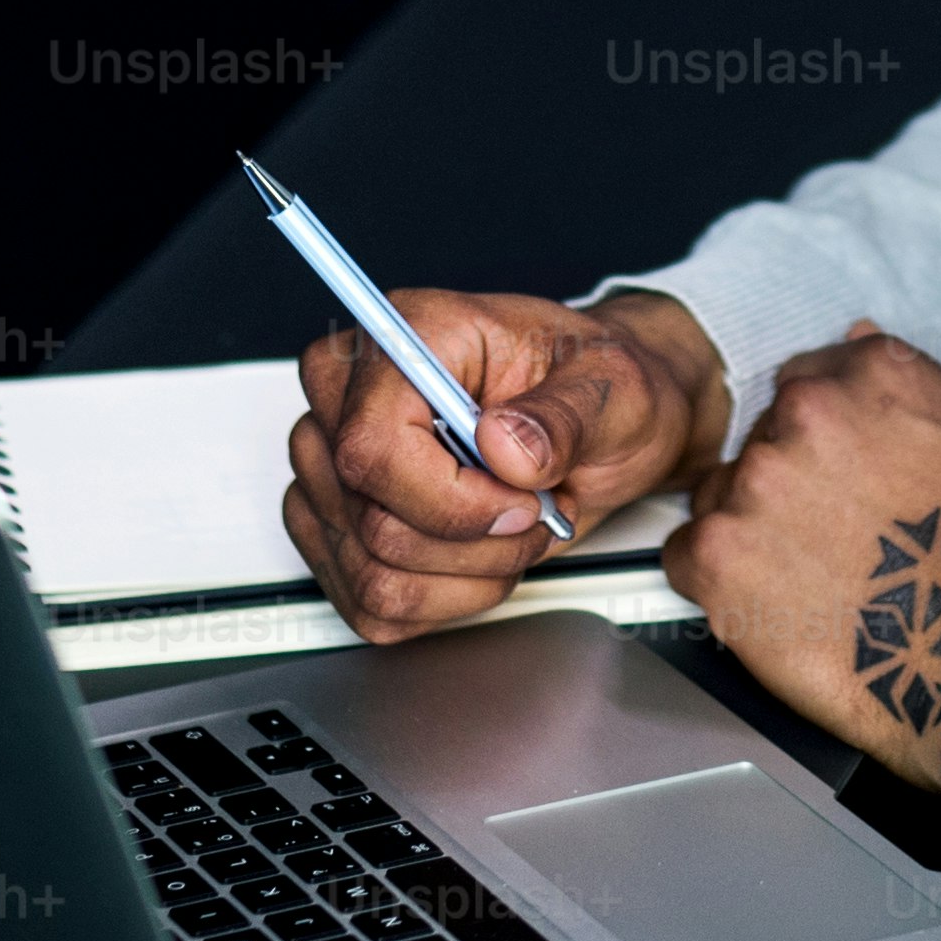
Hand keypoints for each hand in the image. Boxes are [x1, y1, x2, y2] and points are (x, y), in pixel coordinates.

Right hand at [284, 284, 728, 643]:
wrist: (599, 418)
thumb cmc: (592, 385)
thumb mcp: (610, 387)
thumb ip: (563, 415)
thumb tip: (506, 446)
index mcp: (402, 336)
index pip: (371, 446)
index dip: (449, 500)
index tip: (521, 503)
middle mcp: (349, 397)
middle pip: (372, 521)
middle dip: (476, 544)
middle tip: (535, 511)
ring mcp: (330, 465)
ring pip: (374, 574)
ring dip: (468, 575)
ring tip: (515, 531)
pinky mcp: (335, 526)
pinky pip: (372, 604)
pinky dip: (446, 599)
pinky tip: (482, 554)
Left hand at [660, 325, 940, 803]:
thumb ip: (921, 391)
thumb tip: (862, 339)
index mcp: (876, 375)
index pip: (812, 380)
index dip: (825, 438)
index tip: (839, 476)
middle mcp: (809, 414)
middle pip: (767, 436)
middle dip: (792, 484)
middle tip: (833, 540)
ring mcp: (757, 482)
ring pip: (725, 492)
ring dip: (755, 529)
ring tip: (810, 582)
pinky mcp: (719, 556)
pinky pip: (688, 553)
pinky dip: (718, 582)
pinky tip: (772, 606)